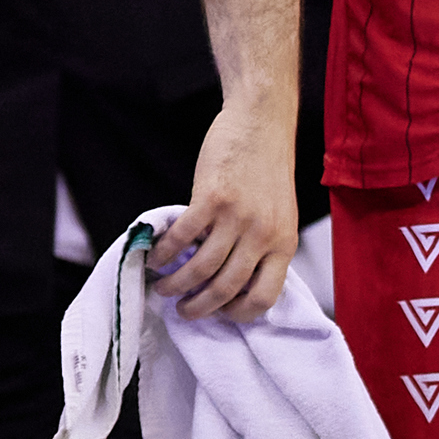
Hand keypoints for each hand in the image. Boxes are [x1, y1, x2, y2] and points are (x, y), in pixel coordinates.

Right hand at [148, 106, 296, 320]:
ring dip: (176, 283)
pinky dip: (164, 251)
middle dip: (200, 306)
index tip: (219, 312)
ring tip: (162, 286)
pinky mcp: (210, 197)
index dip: (238, 313)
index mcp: (284, 243)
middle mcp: (263, 235)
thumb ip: (261, 244)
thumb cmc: (267, 170)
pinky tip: (154, 255)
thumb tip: (233, 276)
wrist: (261, 125)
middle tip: (182, 311)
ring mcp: (237, 217)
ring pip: (202, 267)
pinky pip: (182, 235)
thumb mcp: (279, 215)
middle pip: (227, 287)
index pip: (264, 296)